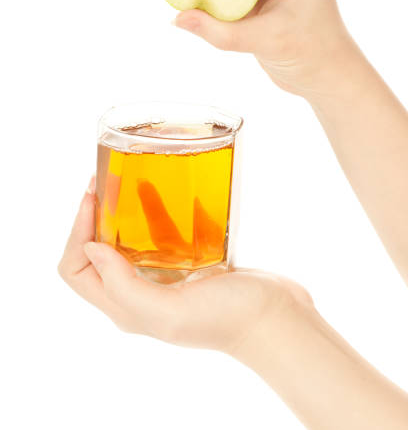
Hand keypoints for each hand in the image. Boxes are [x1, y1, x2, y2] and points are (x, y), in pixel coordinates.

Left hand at [58, 178, 312, 352]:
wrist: (276, 319)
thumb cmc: (227, 319)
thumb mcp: (170, 310)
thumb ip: (126, 286)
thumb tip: (91, 247)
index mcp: (125, 308)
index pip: (77, 269)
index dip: (77, 232)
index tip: (93, 198)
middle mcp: (138, 294)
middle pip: (98, 250)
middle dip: (96, 214)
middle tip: (106, 179)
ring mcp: (164, 278)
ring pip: (130, 239)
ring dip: (125, 209)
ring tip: (128, 177)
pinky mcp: (189, 265)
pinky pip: (163, 234)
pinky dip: (160, 211)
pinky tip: (169, 191)